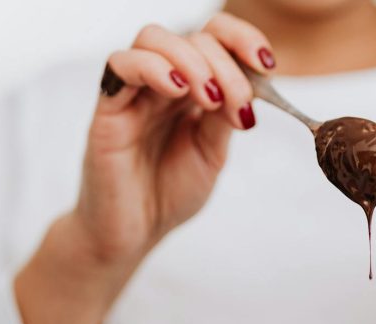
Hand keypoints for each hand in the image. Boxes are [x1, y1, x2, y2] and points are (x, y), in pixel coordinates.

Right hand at [16, 14, 275, 323]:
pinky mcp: (108, 109)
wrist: (132, 235)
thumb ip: (225, 117)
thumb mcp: (211, 154)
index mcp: (190, 88)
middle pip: (191, 36)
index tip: (268, 66)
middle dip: (225, 64)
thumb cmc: (167, 195)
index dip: (242, 39)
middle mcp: (161, 83)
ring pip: (154, 38)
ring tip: (209, 99)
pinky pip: (121, 64)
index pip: (214, 38)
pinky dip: (154, 68)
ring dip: (192, 60)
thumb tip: (252, 86)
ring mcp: (133, 92)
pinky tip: (178, 91)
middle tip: (237, 104)